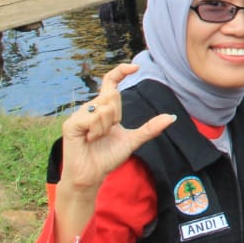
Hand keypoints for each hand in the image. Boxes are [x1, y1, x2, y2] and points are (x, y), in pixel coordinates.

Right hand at [58, 63, 175, 195]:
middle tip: (108, 133)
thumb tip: (172, 117)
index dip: (121, 71)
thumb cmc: (108, 157)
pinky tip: (89, 139)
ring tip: (97, 138)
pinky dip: (97, 131)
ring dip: (106, 127)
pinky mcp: (71, 124)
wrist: (92, 175)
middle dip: (116, 116)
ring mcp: (80, 114)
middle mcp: (91, 107)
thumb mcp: (133, 140)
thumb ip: (150, 128)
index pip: (111, 82)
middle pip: (112, 96)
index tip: (136, 67)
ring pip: (104, 108)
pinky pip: (93, 118)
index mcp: (104, 108)